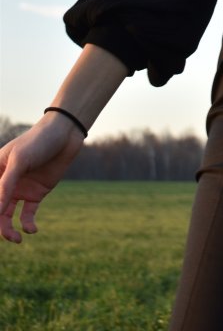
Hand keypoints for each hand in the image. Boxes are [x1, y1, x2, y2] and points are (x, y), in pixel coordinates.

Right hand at [0, 113, 85, 242]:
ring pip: (8, 216)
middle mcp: (6, 183)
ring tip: (17, 238)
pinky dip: (28, 224)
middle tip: (8, 236)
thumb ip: (6, 186)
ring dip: (9, 230)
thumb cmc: (38, 141)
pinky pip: (27, 215)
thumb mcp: (20, 160)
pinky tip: (32, 230)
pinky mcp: (36, 194)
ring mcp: (21, 189)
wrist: (65, 134)